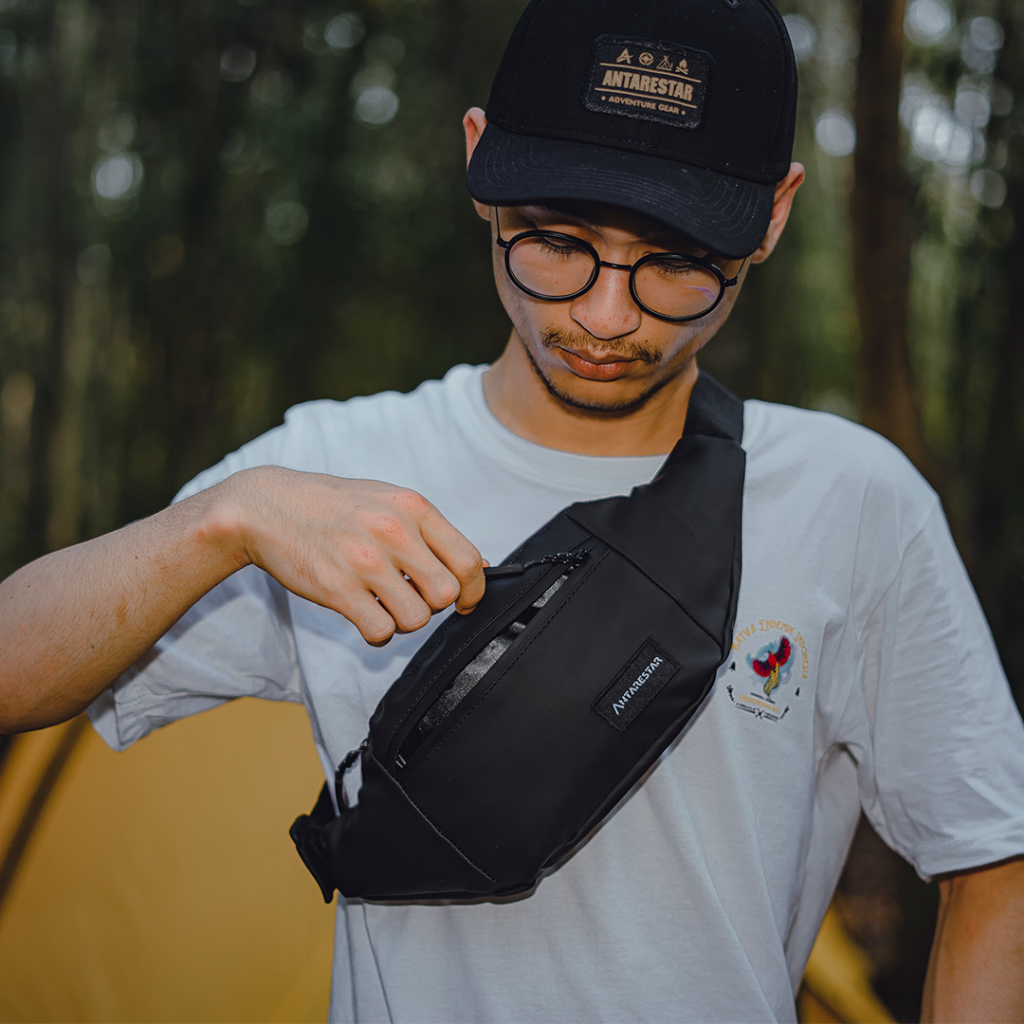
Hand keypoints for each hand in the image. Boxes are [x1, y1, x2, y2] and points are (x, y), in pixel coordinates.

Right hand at [226, 467, 485, 645]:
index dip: (473, 590)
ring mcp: (365, 560)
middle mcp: (393, 531)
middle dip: (433, 605)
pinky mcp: (338, 588)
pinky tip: (364, 614)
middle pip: (445, 594)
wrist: (268, 506)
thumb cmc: (333, 506)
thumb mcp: (389, 501)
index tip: (464, 601)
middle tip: (411, 597)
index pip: (467, 560)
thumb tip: (480, 566)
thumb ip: (432, 532)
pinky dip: (377, 632)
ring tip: (383, 603)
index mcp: (412, 507)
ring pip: (416, 618)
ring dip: (404, 620)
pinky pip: (381, 631)